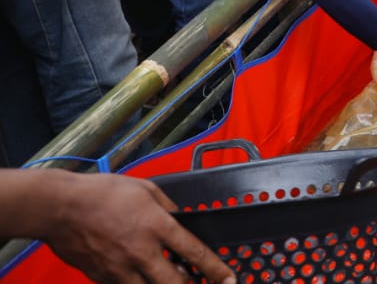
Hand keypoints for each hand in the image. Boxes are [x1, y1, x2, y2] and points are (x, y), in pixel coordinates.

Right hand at [38, 171, 234, 283]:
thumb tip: (180, 218)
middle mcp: (141, 252)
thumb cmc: (101, 193)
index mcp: (157, 226)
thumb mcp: (145, 189)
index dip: (216, 269)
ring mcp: (120, 268)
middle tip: (198, 283)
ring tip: (170, 279)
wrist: (59, 208)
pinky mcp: (101, 277)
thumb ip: (167, 206)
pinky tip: (136, 274)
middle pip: (175, 283)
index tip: (230, 280)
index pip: (195, 252)